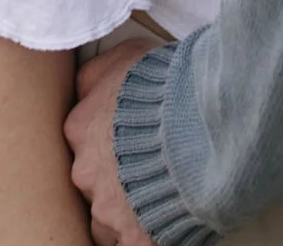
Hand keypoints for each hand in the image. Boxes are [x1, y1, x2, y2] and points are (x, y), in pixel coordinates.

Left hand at [63, 41, 156, 245]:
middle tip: (144, 176)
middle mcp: (84, 172)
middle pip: (91, 183)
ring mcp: (107, 211)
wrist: (202, 130)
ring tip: (155, 203)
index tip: (127, 147)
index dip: (108, 147)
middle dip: (115, 182)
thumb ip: (96, 74)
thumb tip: (83, 84)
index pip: (82, 144)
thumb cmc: (167, 88)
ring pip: (106, 221)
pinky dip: (141, 239)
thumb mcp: (124, 56)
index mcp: (80, 128)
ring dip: (126, 214)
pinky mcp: (133, 241)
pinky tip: (157, 230)